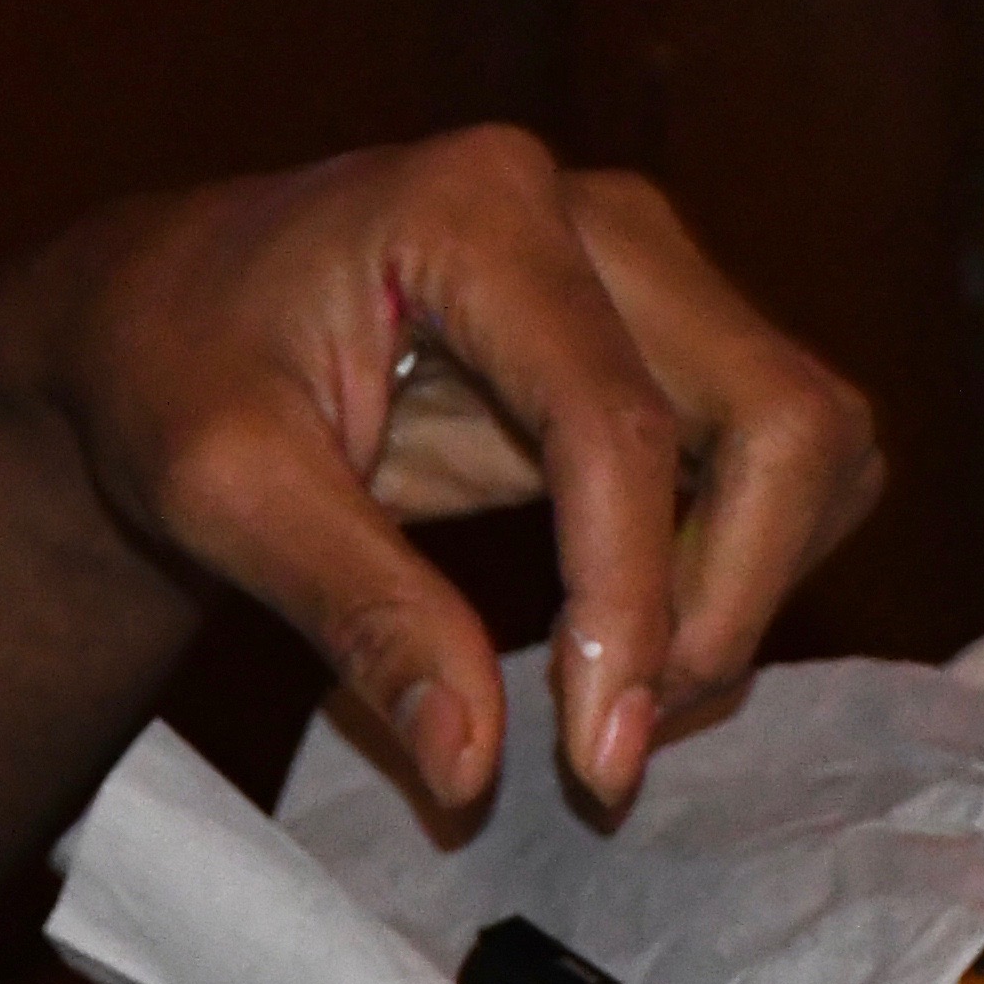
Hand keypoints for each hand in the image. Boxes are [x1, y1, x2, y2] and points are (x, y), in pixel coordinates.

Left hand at [14, 128, 881, 811]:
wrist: (172, 314)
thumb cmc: (174, 380)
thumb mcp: (223, 497)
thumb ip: (359, 616)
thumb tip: (474, 771)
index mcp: (479, 213)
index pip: (619, 427)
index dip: (632, 606)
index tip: (600, 760)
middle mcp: (600, 218)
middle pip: (781, 420)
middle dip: (725, 605)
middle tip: (612, 741)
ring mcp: (652, 268)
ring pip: (811, 441)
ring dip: (747, 591)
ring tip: (613, 690)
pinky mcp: (671, 333)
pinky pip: (777, 458)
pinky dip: (740, 565)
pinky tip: (628, 630)